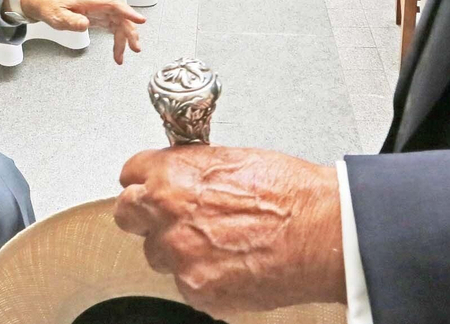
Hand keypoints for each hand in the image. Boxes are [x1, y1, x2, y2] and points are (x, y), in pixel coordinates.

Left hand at [17, 0, 144, 63]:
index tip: (140, 20)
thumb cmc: (51, 6)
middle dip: (130, 32)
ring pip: (119, 25)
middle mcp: (98, 6)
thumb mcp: (57, 15)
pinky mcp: (98, 20)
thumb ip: (71, 20)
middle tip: (135, 48)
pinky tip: (117, 53)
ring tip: (122, 57)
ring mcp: (99, 13)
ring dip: (124, 41)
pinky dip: (117, 42)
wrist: (45, 4)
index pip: (114, 5)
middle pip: (121, 17)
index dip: (128, 12)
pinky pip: (113, 30)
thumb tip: (84, 24)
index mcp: (91, 2)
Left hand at [115, 145, 345, 313]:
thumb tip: (177, 176)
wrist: (321, 233)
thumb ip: (191, 169)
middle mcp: (167, 215)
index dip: (144, 179)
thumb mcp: (231, 158)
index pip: (130, 174)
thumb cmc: (289, 194)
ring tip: (218, 241)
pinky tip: (232, 262)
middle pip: (127, 214)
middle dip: (146, 214)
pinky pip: (185, 282)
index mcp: (173, 176)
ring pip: (158, 253)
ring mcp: (180, 257)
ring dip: (177, 248)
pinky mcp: (197, 290)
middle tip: (172, 215)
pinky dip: (203, 275)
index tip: (150, 185)